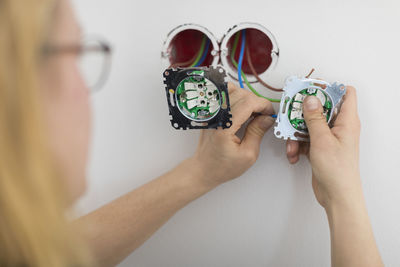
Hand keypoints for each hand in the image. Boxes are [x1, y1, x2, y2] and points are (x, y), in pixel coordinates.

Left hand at [191, 83, 274, 187]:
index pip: (247, 103)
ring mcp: (211, 113)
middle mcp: (216, 116)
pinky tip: (242, 110)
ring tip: (252, 113)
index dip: (263, 105)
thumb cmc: (222, 166)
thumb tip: (267, 118)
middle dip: (256, 102)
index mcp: (224, 127)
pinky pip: (224, 95)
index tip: (270, 113)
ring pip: (232, 90)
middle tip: (263, 116)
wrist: (203, 169)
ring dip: (246, 98)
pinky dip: (236, 97)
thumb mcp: (248, 155)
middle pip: (241, 94)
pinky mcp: (210, 112)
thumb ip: (258, 133)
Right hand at [286, 86, 361, 207]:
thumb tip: (310, 99)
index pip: (345, 93)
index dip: (329, 87)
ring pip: (309, 125)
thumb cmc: (337, 170)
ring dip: (297, 133)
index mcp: (347, 121)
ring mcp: (329, 138)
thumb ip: (314, 117)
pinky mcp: (320, 148)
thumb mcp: (322, 140)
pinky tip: (294, 154)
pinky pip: (306, 139)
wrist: (337, 196)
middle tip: (291, 112)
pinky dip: (298, 145)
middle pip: (321, 108)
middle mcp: (339, 127)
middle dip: (304, 112)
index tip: (310, 88)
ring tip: (292, 143)